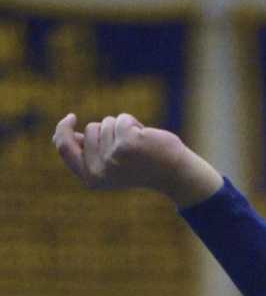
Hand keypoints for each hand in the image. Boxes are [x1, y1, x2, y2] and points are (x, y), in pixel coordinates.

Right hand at [52, 112, 221, 208]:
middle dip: (106, 130)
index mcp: (91, 178)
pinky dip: (133, 123)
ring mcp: (113, 157)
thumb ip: (86, 151)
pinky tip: (145, 139)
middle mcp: (100, 171)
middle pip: (89, 130)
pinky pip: (122, 119)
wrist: (173, 173)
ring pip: (106, 122)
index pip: (64, 148)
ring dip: (122, 128)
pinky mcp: (127, 143)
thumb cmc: (140, 166)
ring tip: (138, 146)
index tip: (72, 117)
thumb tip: (62, 134)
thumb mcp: (108, 163)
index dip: (63, 129)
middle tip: (127, 150)